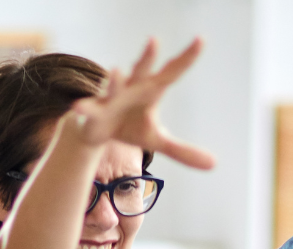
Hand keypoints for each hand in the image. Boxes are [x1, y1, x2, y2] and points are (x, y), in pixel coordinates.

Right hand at [69, 38, 216, 169]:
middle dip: (147, 56)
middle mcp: (131, 87)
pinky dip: (85, 109)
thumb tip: (214, 164)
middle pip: (141, 69)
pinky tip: (78, 108)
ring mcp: (111, 98)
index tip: (201, 40)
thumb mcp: (157, 140)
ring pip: (114, 86)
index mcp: (151, 90)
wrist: (98, 131)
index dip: (186, 57)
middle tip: (154, 40)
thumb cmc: (130, 127)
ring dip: (115, 79)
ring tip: (117, 70)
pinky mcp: (94, 112)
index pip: (172, 72)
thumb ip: (184, 151)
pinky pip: (89, 109)